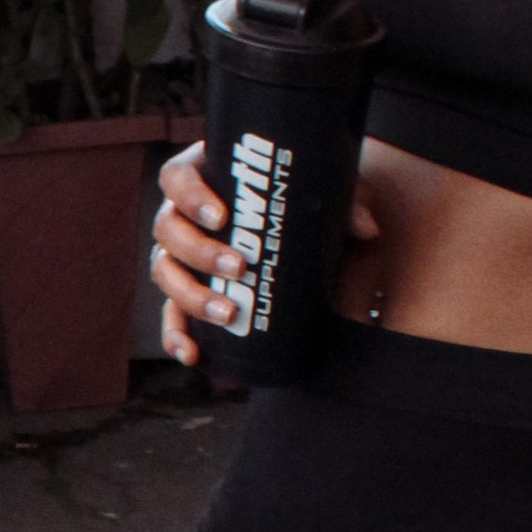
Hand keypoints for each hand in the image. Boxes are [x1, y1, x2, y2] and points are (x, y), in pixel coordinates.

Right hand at [150, 139, 379, 364]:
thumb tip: (366, 229)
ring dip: (190, 295)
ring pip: (165, 273)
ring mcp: (179, 256)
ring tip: (229, 313)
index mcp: (203, 177)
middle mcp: (182, 216)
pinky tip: (192, 355)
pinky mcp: (186, 293)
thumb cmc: (302, 199)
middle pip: (167, 229)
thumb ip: (348, 202)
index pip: (177, 178)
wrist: (297, 229)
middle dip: (198, 251)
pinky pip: (171, 315)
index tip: (221, 216)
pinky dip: (176, 336)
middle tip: (239, 267)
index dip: (190, 196)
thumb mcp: (325, 192)